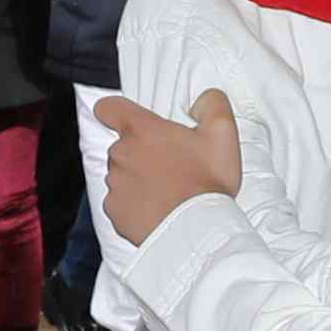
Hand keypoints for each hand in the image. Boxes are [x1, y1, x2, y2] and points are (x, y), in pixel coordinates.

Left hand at [93, 85, 245, 244]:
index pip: (109, 107)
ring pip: (121, 175)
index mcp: (141, 130)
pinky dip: (135, 205)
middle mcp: (120, 154)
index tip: (127, 119)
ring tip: (168, 191)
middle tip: (172, 165)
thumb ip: (211, 103)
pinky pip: (121, 202)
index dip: (115, 111)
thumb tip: (201, 100)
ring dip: (139, 179)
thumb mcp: (222, 133)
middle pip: (122, 145)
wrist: (198, 230)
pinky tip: (158, 209)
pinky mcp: (114, 211)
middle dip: (142, 152)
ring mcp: (115, 184)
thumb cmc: (208, 182)